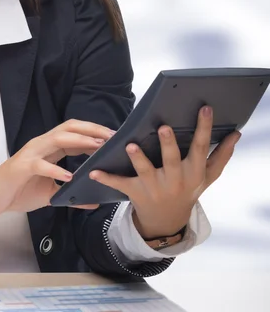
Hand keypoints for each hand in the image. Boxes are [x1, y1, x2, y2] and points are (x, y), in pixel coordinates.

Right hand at [0, 119, 114, 216]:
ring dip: (79, 141)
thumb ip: (70, 195)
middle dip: (92, 130)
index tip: (114, 138)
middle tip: (112, 137)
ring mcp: (31, 154)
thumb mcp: (49, 194)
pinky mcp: (21, 167)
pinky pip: (40, 165)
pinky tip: (69, 177)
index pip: (74, 132)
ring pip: (57, 138)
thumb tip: (93, 201)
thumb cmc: (18, 191)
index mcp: (48, 148)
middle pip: (69, 128)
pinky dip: (55, 169)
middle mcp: (41, 145)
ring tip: (97, 147)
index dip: (94, 132)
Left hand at [89, 105, 240, 238]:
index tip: (204, 108)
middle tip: (164, 127)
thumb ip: (221, 155)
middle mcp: (175, 180)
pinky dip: (106, 178)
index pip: (200, 147)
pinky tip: (93, 171)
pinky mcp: (135, 193)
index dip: (203, 128)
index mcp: (193, 172)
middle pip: (172, 160)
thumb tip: (236, 133)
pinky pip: (119, 184)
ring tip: (130, 145)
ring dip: (138, 159)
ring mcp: (154, 188)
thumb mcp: (207, 176)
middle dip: (168, 145)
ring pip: (145, 172)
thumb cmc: (188, 190)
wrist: (167, 221)